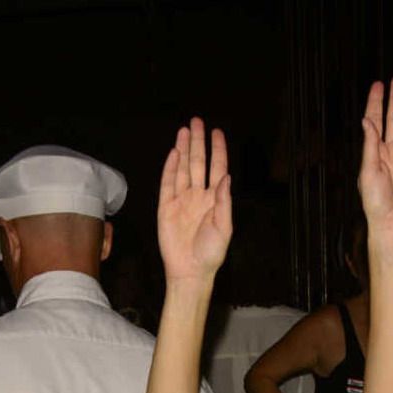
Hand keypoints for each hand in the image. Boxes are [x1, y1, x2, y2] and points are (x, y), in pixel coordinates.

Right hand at [157, 118, 230, 281]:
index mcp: (214, 200)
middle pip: (198, 163)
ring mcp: (182, 200)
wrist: (190, 271)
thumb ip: (224, 201)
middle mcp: (198, 196)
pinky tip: (174, 153)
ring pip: (183, 169)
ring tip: (185, 130)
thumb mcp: (224, 228)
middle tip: (197, 121)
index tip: (217, 132)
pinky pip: (168, 183)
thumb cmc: (210, 253)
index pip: (217, 169)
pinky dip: (170, 167)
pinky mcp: (166, 207)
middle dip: (198, 142)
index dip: (217, 150)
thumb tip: (226, 177)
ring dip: (184, 149)